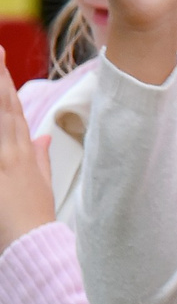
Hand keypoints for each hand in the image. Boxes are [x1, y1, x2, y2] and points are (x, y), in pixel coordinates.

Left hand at [0, 59, 53, 251]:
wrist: (32, 243)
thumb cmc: (35, 219)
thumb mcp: (42, 185)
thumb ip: (41, 158)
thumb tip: (44, 137)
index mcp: (26, 152)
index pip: (14, 110)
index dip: (6, 84)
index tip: (0, 60)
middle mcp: (14, 151)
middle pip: (4, 106)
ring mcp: (3, 160)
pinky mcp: (0, 171)